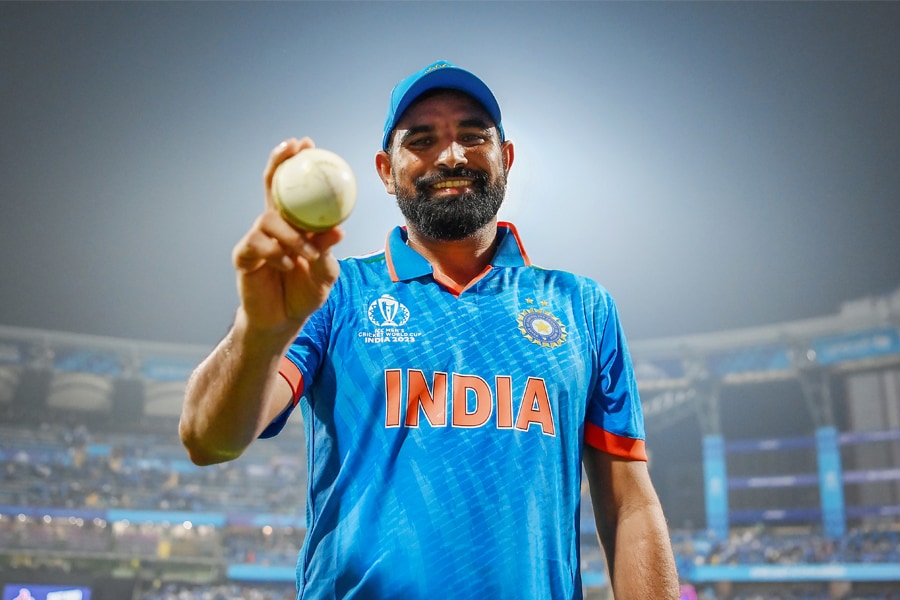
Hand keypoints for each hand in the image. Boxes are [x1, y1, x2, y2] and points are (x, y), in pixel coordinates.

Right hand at [232, 137, 344, 335]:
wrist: (282, 320)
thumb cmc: (304, 293)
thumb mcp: (325, 273)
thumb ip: (327, 251)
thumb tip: (338, 229)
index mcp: (295, 224)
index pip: (294, 188)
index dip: (296, 164)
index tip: (306, 143)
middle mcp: (273, 225)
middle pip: (272, 186)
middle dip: (278, 163)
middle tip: (292, 149)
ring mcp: (257, 238)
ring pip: (270, 220)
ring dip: (292, 236)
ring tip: (307, 254)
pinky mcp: (244, 256)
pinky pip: (258, 245)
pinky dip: (276, 255)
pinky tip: (287, 266)